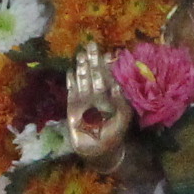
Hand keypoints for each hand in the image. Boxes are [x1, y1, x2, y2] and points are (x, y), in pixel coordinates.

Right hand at [65, 42, 130, 173]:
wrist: (98, 149)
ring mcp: (84, 99)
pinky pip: (71, 90)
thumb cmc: (114, 133)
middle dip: (93, 60)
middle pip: (94, 74)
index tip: (108, 52)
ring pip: (83, 79)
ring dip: (82, 67)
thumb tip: (117, 85)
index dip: (108, 65)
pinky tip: (71, 71)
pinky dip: (71, 81)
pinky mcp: (73, 106)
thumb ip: (120, 101)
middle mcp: (97, 94)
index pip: (109, 76)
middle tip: (92, 45)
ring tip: (81, 54)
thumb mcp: (122, 117)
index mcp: (110, 95)